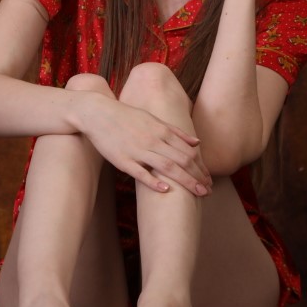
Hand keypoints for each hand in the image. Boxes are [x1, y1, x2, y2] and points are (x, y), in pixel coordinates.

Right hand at [79, 93, 210, 196]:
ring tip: (198, 193)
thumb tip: (197, 143)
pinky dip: (154, 181)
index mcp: (162, 131)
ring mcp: (138, 151)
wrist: (97, 113)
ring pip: (168, 168)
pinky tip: (166, 190)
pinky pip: (141, 173)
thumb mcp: (153, 119)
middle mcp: (153, 140)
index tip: (209, 179)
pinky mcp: (123, 160)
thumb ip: (175, 132)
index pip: (189, 152)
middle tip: (208, 191)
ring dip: (186, 182)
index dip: (201, 167)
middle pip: (183, 161)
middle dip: (198, 177)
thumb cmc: (127, 116)